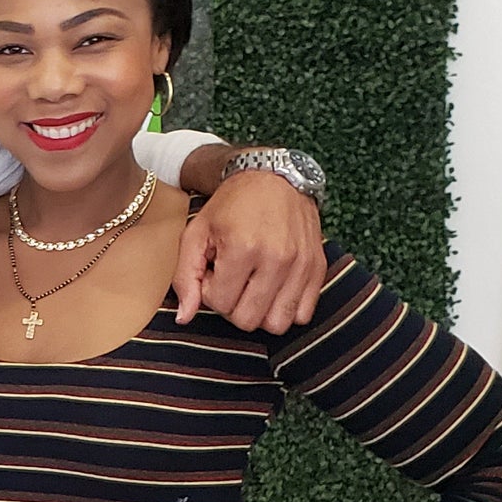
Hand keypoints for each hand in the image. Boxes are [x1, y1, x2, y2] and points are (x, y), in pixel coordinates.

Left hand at [172, 167, 326, 332]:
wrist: (273, 177)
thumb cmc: (230, 206)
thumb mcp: (196, 233)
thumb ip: (185, 277)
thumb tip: (184, 318)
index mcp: (243, 248)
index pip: (221, 304)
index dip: (211, 292)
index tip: (215, 271)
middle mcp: (277, 259)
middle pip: (248, 320)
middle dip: (234, 305)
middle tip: (233, 279)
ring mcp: (301, 265)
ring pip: (277, 324)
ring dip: (260, 311)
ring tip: (253, 285)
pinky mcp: (318, 268)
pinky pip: (303, 315)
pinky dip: (286, 308)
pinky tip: (273, 287)